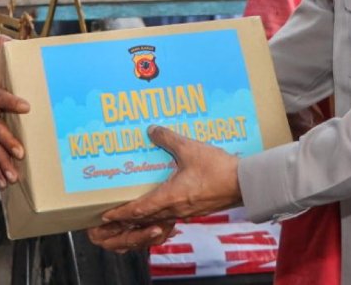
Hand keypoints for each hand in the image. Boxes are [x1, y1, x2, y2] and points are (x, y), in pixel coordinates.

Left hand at [87, 125, 241, 252]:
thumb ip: (168, 139)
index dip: (121, 212)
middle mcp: (176, 208)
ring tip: (132, 211)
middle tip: (113, 217)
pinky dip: (159, 213)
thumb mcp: (189, 148)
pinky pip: (172, 215)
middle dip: (128, 220)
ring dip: (143, 218)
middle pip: (146, 219)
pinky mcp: (196, 209)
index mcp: (171, 197)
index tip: (106, 215)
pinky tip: (159, 203)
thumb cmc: (217, 169)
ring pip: (159, 219)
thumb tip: (151, 130)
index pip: (140, 209)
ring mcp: (187, 212)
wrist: (243, 183)